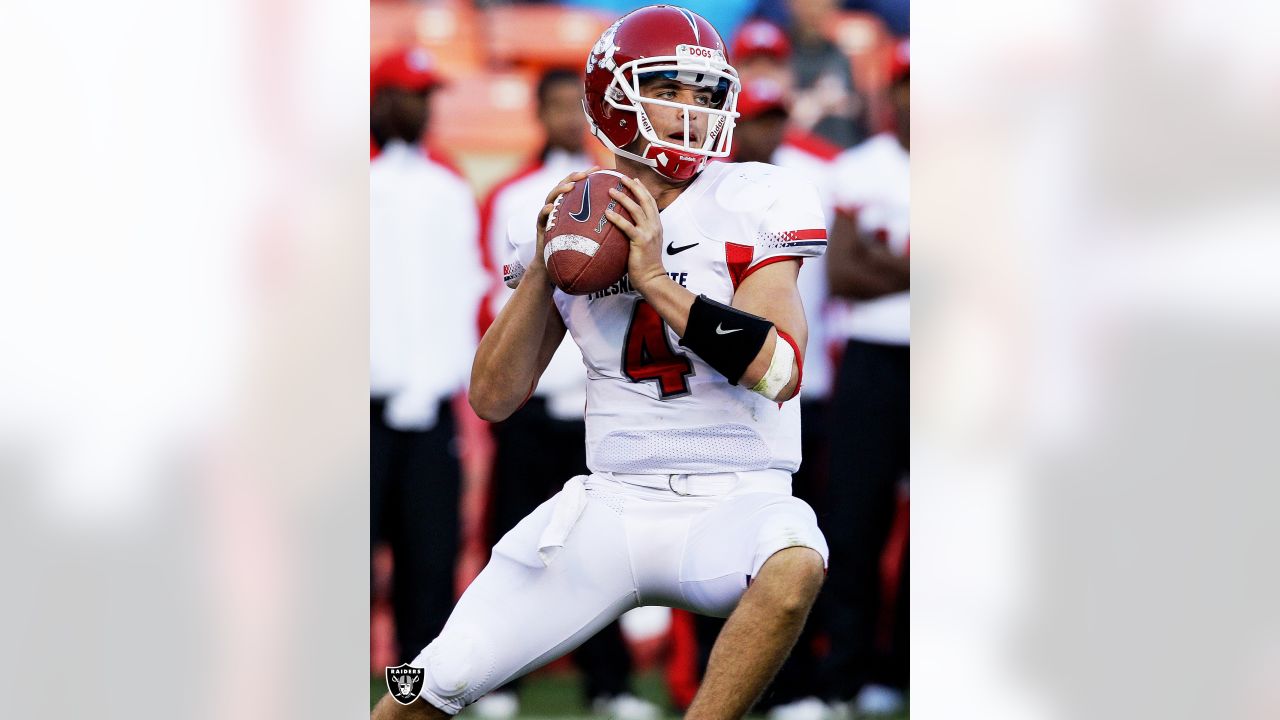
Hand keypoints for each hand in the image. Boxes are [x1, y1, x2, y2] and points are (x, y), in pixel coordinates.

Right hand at [533, 168, 596, 276]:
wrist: (556, 267)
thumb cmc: (575, 250)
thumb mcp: (588, 233)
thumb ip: (598, 221)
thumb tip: (622, 215)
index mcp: (569, 205)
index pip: (578, 185)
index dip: (587, 175)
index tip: (599, 168)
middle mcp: (558, 206)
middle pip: (563, 186)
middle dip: (573, 177)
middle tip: (584, 175)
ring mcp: (547, 215)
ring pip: (551, 197)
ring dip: (560, 190)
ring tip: (570, 187)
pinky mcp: (540, 226)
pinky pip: (541, 217)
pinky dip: (545, 211)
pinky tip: (550, 208)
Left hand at [605, 176, 665, 290]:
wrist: (652, 279)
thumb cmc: (645, 264)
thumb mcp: (646, 244)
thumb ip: (640, 232)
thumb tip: (625, 225)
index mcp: (656, 225)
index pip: (650, 202)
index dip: (642, 189)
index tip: (634, 179)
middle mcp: (655, 226)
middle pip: (645, 200)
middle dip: (633, 186)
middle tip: (622, 177)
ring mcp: (649, 233)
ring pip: (636, 209)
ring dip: (623, 198)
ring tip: (611, 190)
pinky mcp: (641, 241)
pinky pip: (627, 227)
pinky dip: (617, 218)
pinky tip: (607, 213)